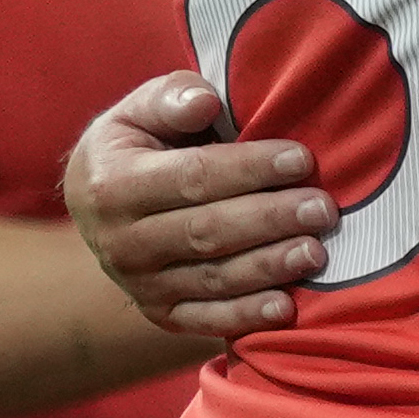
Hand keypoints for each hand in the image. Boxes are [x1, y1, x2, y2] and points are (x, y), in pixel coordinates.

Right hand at [62, 72, 331, 337]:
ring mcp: (139, 283)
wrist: (96, 207)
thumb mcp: (137, 111)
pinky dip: (246, 317)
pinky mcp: (160, 312)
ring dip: (268, 267)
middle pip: (206, 232)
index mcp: (113, 186)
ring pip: (212, 278)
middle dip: (270, 219)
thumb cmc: (134, 146)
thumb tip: (204, 102)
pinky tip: (286, 308)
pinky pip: (206, 319)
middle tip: (322, 209)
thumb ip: (170, 98)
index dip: (250, 169)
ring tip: (316, 252)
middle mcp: (120, 242)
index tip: (301, 159)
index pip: (192, 177)